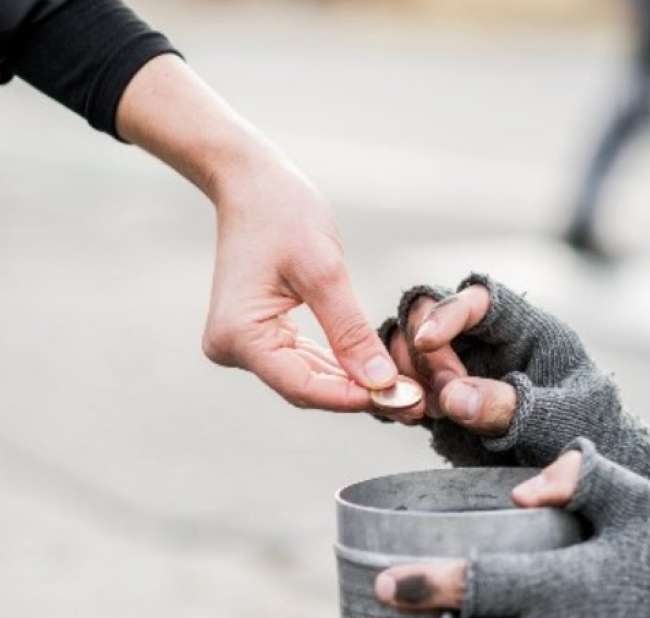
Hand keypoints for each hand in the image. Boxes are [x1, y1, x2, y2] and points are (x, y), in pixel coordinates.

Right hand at [117, 54, 397, 409]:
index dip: (355, 398)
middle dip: (361, 395)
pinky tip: (379, 373)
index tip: (404, 400)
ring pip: (308, 379)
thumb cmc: (283, 214)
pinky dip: (340, 366)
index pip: (304, 386)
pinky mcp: (258, 335)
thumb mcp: (324, 271)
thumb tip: (382, 383)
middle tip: (416, 402)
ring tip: (407, 392)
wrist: (250, 182)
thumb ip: (350, 332)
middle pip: (307, 388)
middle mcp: (232, 348)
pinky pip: (304, 361)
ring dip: (355, 385)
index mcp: (239, 335)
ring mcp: (243, 344)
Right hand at [378, 275, 649, 514]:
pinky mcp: (441, 400)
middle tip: (437, 399)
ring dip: (401, 373)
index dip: (448, 312)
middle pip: (429, 314)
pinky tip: (402, 416)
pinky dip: (391, 396)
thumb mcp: (559, 420)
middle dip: (423, 351)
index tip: (428, 342)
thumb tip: (452, 396)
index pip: (481, 299)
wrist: (580, 470)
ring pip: (407, 347)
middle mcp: (485, 340)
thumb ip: (512, 407)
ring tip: (418, 411)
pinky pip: (402, 384)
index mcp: (525, 328)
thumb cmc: (584, 433)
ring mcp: (459, 368)